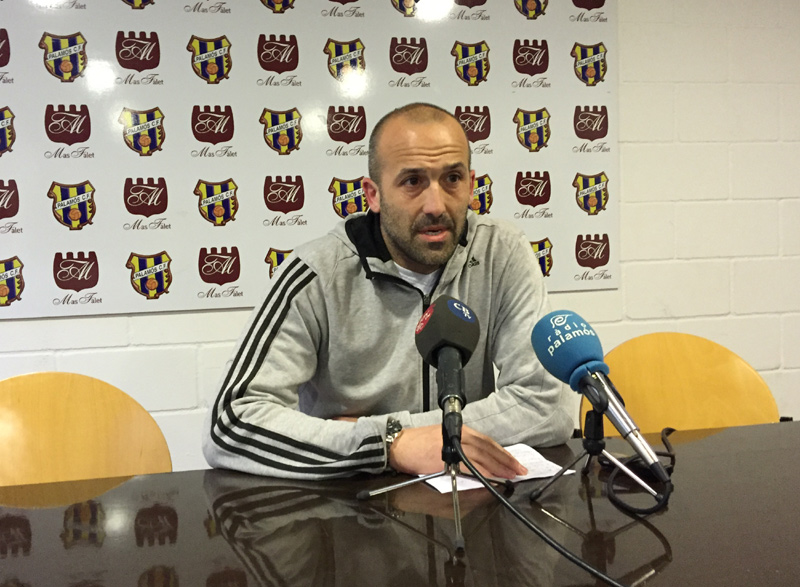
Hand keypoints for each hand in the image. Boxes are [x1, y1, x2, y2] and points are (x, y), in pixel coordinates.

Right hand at [388, 424, 527, 478]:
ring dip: (499, 466)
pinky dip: (484, 472)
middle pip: (488, 448)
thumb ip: (460, 448)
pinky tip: (493, 478)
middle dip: (506, 460)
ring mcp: (454, 446)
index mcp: (459, 431)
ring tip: (511, 475)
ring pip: (483, 456)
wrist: (399, 445)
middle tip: (519, 470)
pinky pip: (471, 466)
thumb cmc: (416, 444)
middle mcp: (460, 435)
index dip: (501, 452)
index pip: (486, 441)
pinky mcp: (447, 458)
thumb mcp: (442, 440)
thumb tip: (477, 461)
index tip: (513, 461)